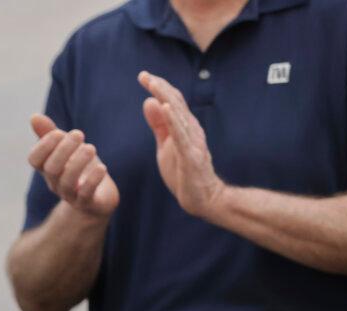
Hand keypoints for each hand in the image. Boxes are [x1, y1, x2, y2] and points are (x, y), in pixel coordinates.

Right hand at [28, 114, 119, 219]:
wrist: (97, 200)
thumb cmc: (80, 169)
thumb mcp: (67, 148)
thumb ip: (50, 134)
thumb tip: (34, 116)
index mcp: (48, 168)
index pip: (34, 159)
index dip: (43, 145)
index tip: (58, 132)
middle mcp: (55, 183)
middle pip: (51, 169)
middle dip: (64, 149)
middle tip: (79, 134)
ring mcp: (71, 195)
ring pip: (67, 182)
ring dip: (78, 162)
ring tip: (91, 148)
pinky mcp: (88, 203)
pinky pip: (86, 195)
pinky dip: (92, 180)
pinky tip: (102, 168)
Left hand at [139, 71, 225, 219]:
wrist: (203, 198)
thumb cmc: (184, 172)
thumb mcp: (165, 145)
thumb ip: (159, 125)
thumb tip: (149, 102)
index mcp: (183, 127)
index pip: (171, 101)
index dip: (158, 87)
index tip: (143, 76)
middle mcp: (191, 129)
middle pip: (176, 102)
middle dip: (160, 87)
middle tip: (144, 75)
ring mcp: (193, 142)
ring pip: (179, 115)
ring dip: (166, 98)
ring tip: (154, 84)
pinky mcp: (192, 155)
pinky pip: (182, 135)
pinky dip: (174, 120)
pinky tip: (166, 108)